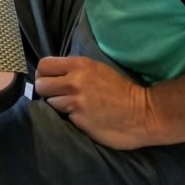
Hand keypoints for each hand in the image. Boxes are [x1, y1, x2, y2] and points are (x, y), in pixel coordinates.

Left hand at [34, 55, 155, 149]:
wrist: (143, 113)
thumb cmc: (121, 90)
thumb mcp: (97, 70)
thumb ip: (74, 70)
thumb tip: (54, 75)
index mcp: (79, 65)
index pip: (44, 65)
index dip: (43, 74)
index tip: (49, 80)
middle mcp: (74, 81)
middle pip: (41, 84)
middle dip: (45, 91)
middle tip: (56, 96)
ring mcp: (75, 101)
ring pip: (49, 102)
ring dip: (56, 105)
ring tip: (71, 108)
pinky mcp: (79, 119)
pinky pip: (63, 117)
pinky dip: (68, 117)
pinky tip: (80, 117)